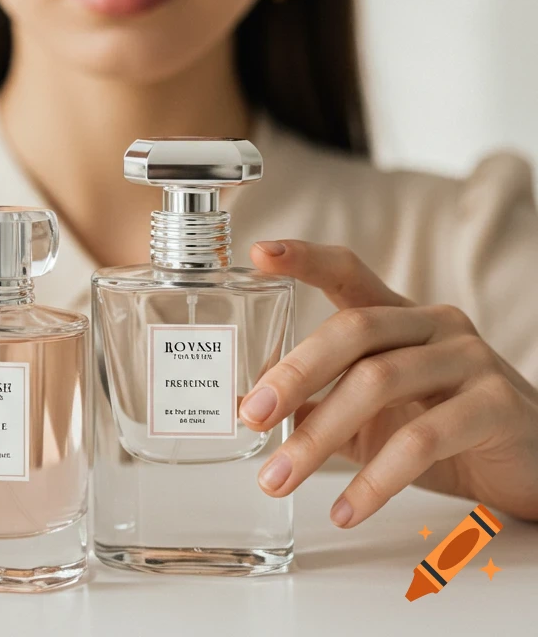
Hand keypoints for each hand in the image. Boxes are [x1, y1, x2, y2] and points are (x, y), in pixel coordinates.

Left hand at [238, 240, 537, 526]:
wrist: (536, 465)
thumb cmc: (452, 432)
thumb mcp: (380, 417)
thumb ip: (327, 406)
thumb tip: (261, 410)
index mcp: (402, 316)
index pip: (349, 272)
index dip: (305, 259)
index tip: (259, 254)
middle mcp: (434, 324)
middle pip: (353, 329)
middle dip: (295, 372)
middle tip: (251, 415)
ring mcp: (468, 358)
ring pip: (379, 382)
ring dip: (319, 435)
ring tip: (280, 478)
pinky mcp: (495, 404)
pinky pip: (423, 438)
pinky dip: (376, 478)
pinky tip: (346, 507)